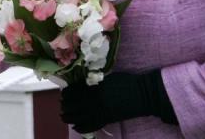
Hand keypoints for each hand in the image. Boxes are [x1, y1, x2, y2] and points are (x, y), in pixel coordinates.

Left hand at [60, 70, 176, 133]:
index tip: (63, 93)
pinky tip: (76, 126)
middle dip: (65, 106)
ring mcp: (101, 112)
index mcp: (95, 88)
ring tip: (64, 116)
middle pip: (74, 106)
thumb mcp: (108, 77)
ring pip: (79, 117)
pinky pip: (91, 126)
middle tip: (61, 105)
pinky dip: (81, 127)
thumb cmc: (126, 82)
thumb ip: (94, 81)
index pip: (74, 92)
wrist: (142, 94)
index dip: (67, 94)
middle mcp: (96, 101)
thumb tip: (81, 83)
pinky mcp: (107, 120)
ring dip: (69, 117)